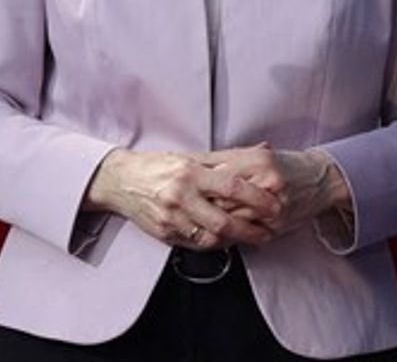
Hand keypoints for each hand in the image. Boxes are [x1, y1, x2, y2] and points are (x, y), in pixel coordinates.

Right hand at [85, 148, 276, 248]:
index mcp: (190, 173)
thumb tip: (261, 152)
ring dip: (235, 240)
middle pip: (223, 221)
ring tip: (252, 236)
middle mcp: (180, 196)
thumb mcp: (191, 156)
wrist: (121, 180)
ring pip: (211, 238)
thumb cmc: (158, 166)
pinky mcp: (165, 233)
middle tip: (269, 231)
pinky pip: (196, 244)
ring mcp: (171, 218)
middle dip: (251, 230)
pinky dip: (215, 243)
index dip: (258, 199)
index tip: (274, 206)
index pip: (231, 187)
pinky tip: (226, 239)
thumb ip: (226, 159)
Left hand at [195, 144, 352, 238]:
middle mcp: (267, 181)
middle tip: (185, 207)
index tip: (184, 186)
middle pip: (222, 198)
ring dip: (212, 222)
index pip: (217, 173)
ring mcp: (273, 205)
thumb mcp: (256, 154)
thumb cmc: (286, 165)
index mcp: (258, 159)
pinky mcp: (277, 224)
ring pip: (232, 219)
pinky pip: (246, 233)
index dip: (197, 182)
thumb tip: (195, 166)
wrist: (320, 180)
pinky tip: (219, 233)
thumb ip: (226, 160)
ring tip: (197, 221)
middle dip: (201, 204)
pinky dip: (231, 234)